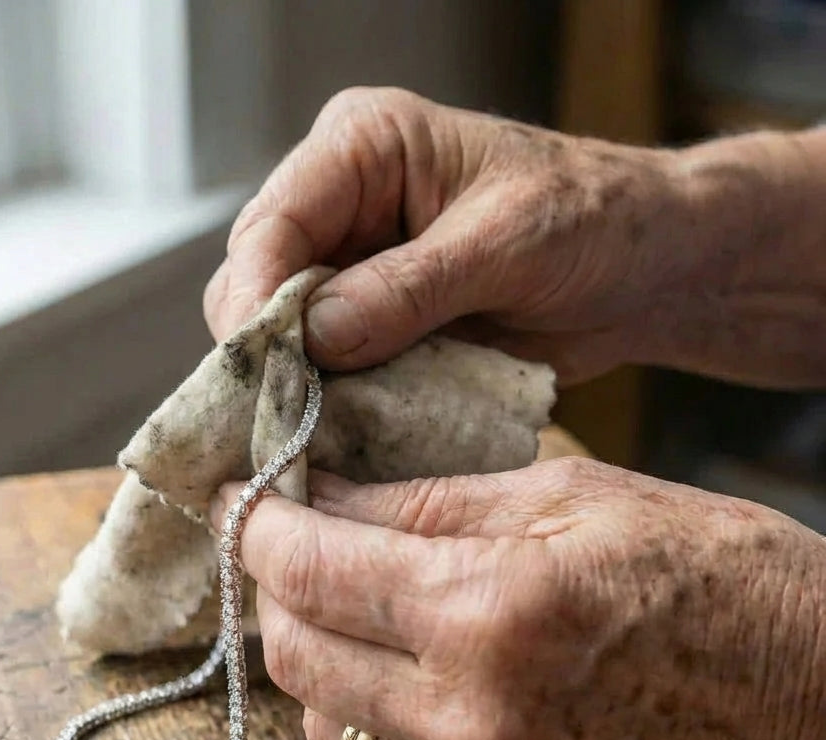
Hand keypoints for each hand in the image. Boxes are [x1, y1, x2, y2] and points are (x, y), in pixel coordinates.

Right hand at [205, 87, 825, 386]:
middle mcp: (342, 208)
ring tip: (310, 432)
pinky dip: (331, 405)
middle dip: (266, 350)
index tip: (257, 365)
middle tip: (280, 415)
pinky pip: (326, 371)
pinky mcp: (372, 327)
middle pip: (258, 282)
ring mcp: (352, 273)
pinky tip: (340, 434)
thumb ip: (409, 288)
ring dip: (295, 385)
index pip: (273, 222)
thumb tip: (316, 336)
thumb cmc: (591, 220)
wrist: (641, 271)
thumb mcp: (505, 243)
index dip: (255, 296)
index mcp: (364, 149)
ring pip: (282, 335)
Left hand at [211, 460, 825, 739]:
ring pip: (328, 727)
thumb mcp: (566, 496)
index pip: (312, 570)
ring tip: (348, 605)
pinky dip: (371, 716)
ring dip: (316, 658)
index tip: (242, 498)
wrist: (816, 699)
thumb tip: (321, 497)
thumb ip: (425, 503)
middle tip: (289, 544)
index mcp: (491, 611)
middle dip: (274, 591)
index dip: (258, 527)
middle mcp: (475, 719)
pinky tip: (405, 671)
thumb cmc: (709, 572)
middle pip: (296, 657)